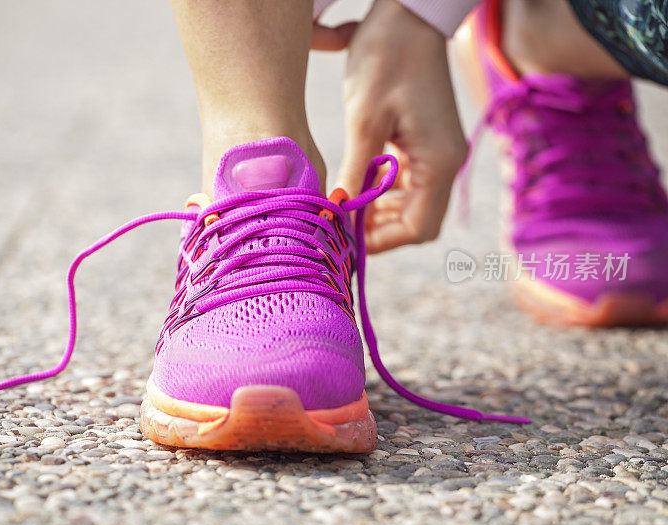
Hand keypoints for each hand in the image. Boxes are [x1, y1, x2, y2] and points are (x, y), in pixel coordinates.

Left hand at [312, 0, 467, 253]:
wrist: (410, 14)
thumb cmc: (387, 60)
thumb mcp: (364, 120)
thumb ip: (355, 172)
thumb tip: (339, 213)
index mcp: (438, 162)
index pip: (418, 227)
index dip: (381, 241)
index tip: (345, 239)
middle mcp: (446, 163)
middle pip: (417, 222)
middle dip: (378, 230)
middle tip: (339, 225)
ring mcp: (439, 154)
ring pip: (412, 205)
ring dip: (378, 212)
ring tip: (343, 207)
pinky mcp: (428, 143)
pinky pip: (408, 184)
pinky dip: (382, 192)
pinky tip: (355, 185)